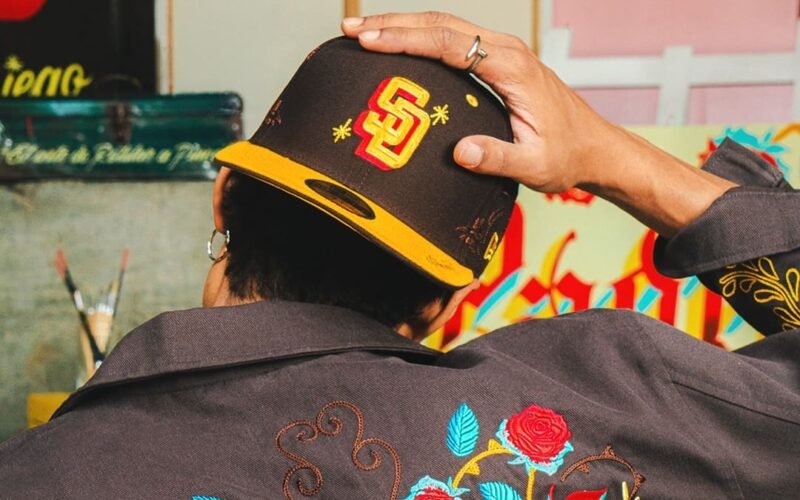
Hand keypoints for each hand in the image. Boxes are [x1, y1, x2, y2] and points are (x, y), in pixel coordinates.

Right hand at [342, 12, 735, 236]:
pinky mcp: (498, 61)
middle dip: (391, 24)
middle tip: (349, 29)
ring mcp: (502, 52)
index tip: (368, 42)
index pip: (447, 42)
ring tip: (361, 31)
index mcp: (511, 67)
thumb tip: (460, 151)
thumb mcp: (534, 165)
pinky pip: (453, 40)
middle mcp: (505, 51)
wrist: (595, 146)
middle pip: (439, 24)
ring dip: (402, 26)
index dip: (404, 40)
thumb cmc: (567, 155)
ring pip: (444, 26)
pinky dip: (420, 37)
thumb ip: (498, 158)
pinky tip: (398, 46)